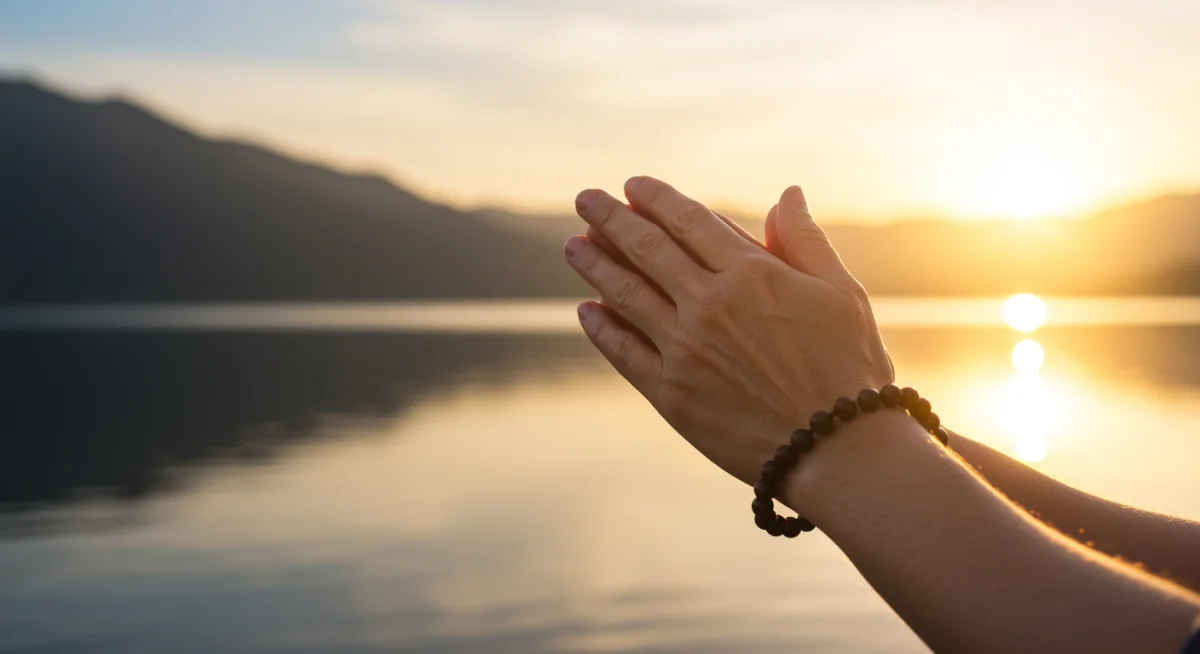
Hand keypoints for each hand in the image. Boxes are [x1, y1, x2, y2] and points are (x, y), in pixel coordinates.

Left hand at [565, 177, 893, 488]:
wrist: (838, 450)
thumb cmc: (850, 370)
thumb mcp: (840, 293)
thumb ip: (804, 241)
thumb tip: (787, 193)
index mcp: (752, 274)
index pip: (689, 222)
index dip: (656, 199)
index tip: (632, 186)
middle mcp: (709, 305)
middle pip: (646, 249)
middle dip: (611, 219)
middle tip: (585, 200)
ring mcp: (684, 350)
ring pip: (625, 294)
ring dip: (595, 265)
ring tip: (573, 245)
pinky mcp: (671, 394)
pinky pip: (624, 353)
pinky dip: (601, 329)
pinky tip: (586, 311)